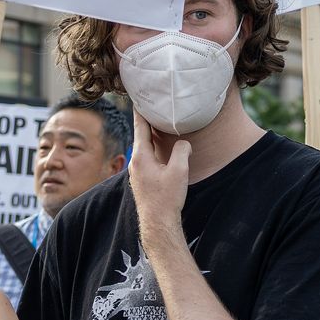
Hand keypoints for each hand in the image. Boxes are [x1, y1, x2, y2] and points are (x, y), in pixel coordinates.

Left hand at [130, 114, 189, 234]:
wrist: (158, 223)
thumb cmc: (167, 198)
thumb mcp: (179, 170)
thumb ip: (182, 150)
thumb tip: (183, 143)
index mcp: (141, 155)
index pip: (140, 125)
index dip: (141, 110)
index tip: (140, 97)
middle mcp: (136, 161)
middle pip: (141, 134)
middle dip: (148, 120)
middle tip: (154, 105)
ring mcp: (137, 171)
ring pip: (144, 146)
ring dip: (151, 135)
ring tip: (160, 123)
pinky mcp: (142, 179)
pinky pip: (147, 156)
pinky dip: (153, 147)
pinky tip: (162, 148)